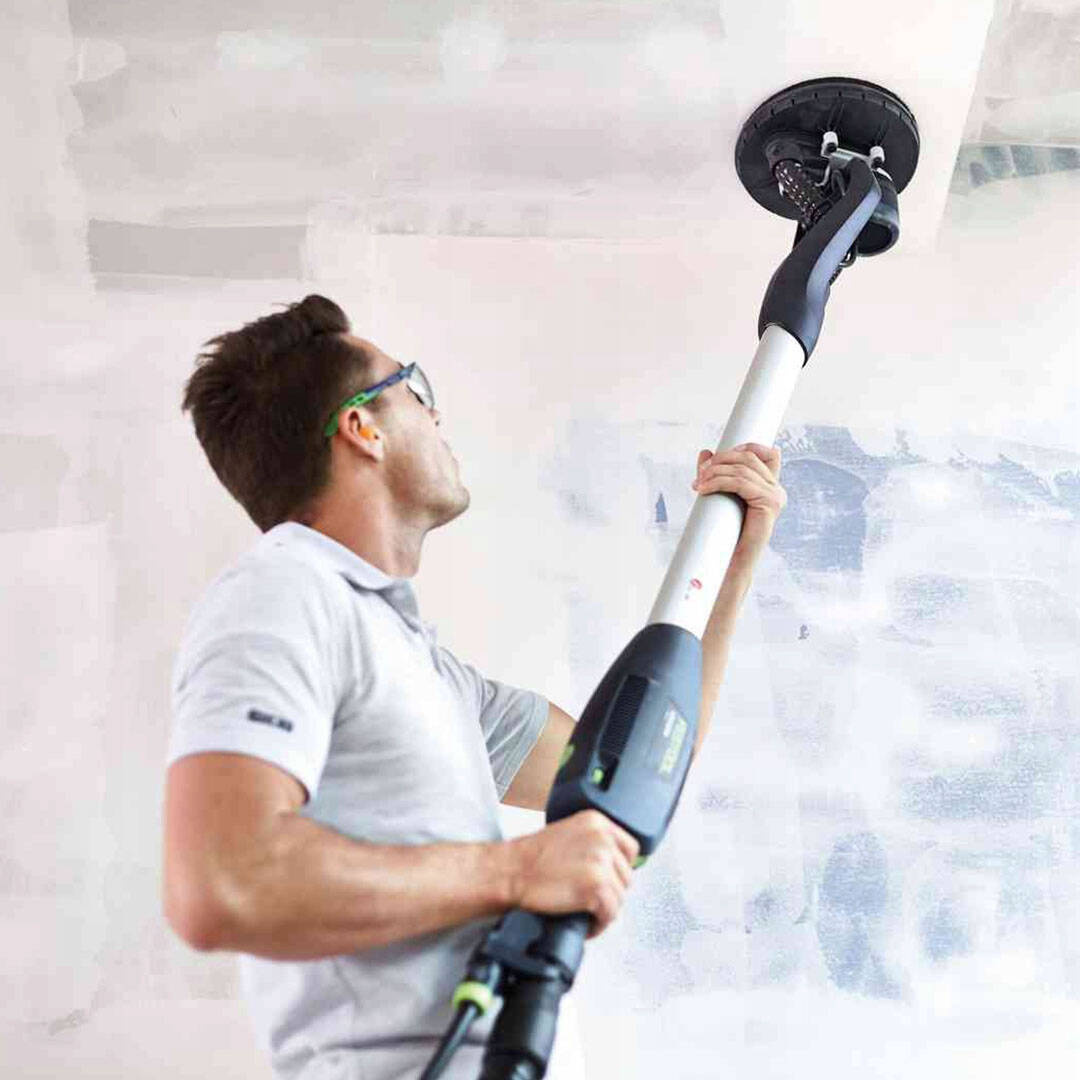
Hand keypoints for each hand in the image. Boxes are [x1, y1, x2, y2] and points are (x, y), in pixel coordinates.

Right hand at [506, 810, 639, 938]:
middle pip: (625, 876)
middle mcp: (603, 838)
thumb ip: (593, 843)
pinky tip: (586, 924)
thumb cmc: (531, 858)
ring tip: (588, 914)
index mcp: (597, 822)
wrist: (510, 871)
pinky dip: (599, 924)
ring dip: (605, 910)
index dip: (620, 869)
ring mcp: (601, 862)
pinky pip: (610, 913)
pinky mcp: (596, 886)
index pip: (630, 848)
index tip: (611, 880)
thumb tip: (613, 865)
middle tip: (593, 901)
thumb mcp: (568, 834)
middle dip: (611, 892)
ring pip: (619, 897)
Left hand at [691, 443, 786, 564]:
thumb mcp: (720, 496)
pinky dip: (718, 482)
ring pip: (742, 469)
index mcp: (770, 487)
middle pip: (749, 458)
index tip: (719, 456)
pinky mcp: (769, 504)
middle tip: (700, 473)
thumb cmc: (726, 533)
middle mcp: (776, 489)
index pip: (769, 453)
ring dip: (715, 472)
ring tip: (697, 484)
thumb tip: (705, 452)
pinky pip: (741, 483)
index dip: (747, 446)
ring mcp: (775, 496)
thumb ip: (715, 474)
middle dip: (721, 460)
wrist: (731, 562)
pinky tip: (703, 489)